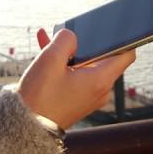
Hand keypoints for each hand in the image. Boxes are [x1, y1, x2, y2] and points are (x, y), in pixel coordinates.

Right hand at [16, 28, 135, 129]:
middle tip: (69, 28)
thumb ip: (65, 39)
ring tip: (49, 36)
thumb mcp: (50, 59)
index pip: (126, 54)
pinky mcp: (77, 99)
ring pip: (84, 65)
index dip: (123, 38)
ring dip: (68, 50)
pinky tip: (45, 47)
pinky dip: (64, 63)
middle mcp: (100, 89)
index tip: (112, 27)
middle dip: (84, 41)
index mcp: (101, 79)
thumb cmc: (40, 96)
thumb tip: (71, 35)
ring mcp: (89, 96)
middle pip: (101, 57)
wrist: (25, 127)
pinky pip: (75, 75)